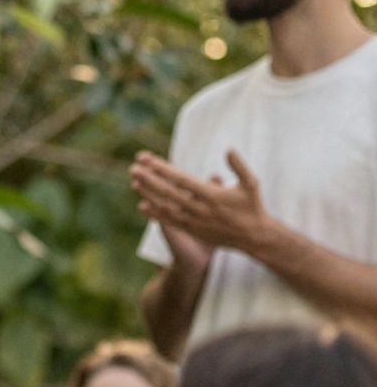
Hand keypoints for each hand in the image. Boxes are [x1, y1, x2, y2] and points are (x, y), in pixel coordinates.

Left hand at [130, 149, 267, 258]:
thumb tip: (228, 149)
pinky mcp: (192, 230)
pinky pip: (170, 221)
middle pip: (168, 192)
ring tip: (134, 181)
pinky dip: (155, 214)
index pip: (181, 179)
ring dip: (148, 194)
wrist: (252, 237)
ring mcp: (194, 221)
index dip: (163, 169)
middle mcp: (200, 209)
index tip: (148, 159)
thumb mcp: (251, 183)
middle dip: (149, 179)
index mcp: (213, 195)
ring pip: (166, 207)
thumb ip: (239, 166)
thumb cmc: (252, 206)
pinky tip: (141, 205)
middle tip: (133, 167)